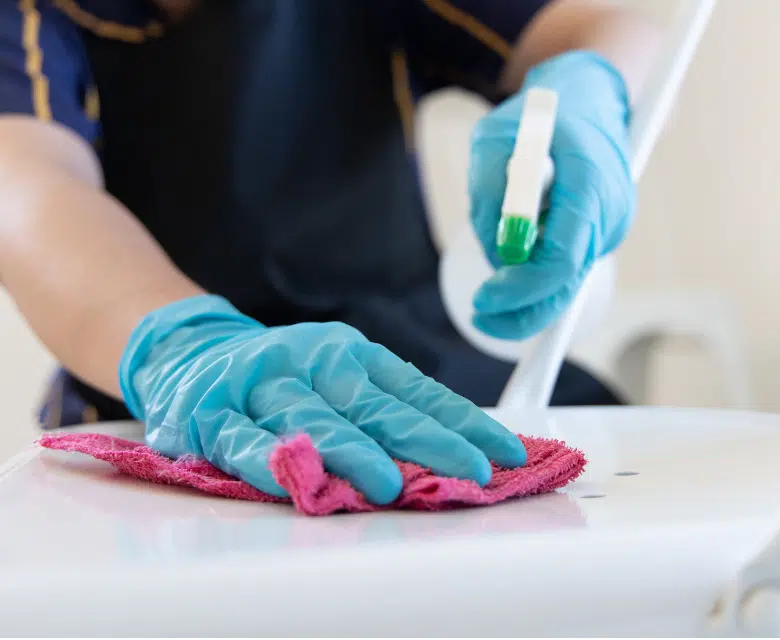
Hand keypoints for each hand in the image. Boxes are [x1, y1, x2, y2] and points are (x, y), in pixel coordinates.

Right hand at [119, 295, 526, 503]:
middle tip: (469, 471)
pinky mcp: (210, 411)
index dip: (463, 423)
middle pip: (374, 407)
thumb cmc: (281, 374)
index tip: (506, 453)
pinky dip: (267, 460)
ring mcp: (260, 384)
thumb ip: (385, 410)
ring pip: (311, 419)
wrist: (188, 351)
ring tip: (389, 483)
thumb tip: (457, 450)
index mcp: (350, 355)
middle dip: (427, 442)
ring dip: (351, 451)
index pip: (417, 392)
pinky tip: (296, 479)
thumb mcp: (338, 375)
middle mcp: (311, 362)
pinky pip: (240, 438)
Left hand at [468, 51, 635, 339]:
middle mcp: (611, 211)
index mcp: (589, 181)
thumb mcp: (495, 137)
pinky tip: (521, 238)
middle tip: (480, 316)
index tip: (484, 299)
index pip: (562, 258)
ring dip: (525, 282)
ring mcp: (613, 226)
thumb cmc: (539, 114)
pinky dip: (538, 270)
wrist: (589, 96)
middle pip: (568, 284)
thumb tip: (498, 255)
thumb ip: (491, 190)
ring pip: (565, 279)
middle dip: (522, 310)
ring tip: (497, 233)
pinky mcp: (604, 235)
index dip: (522, 288)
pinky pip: (567, 266)